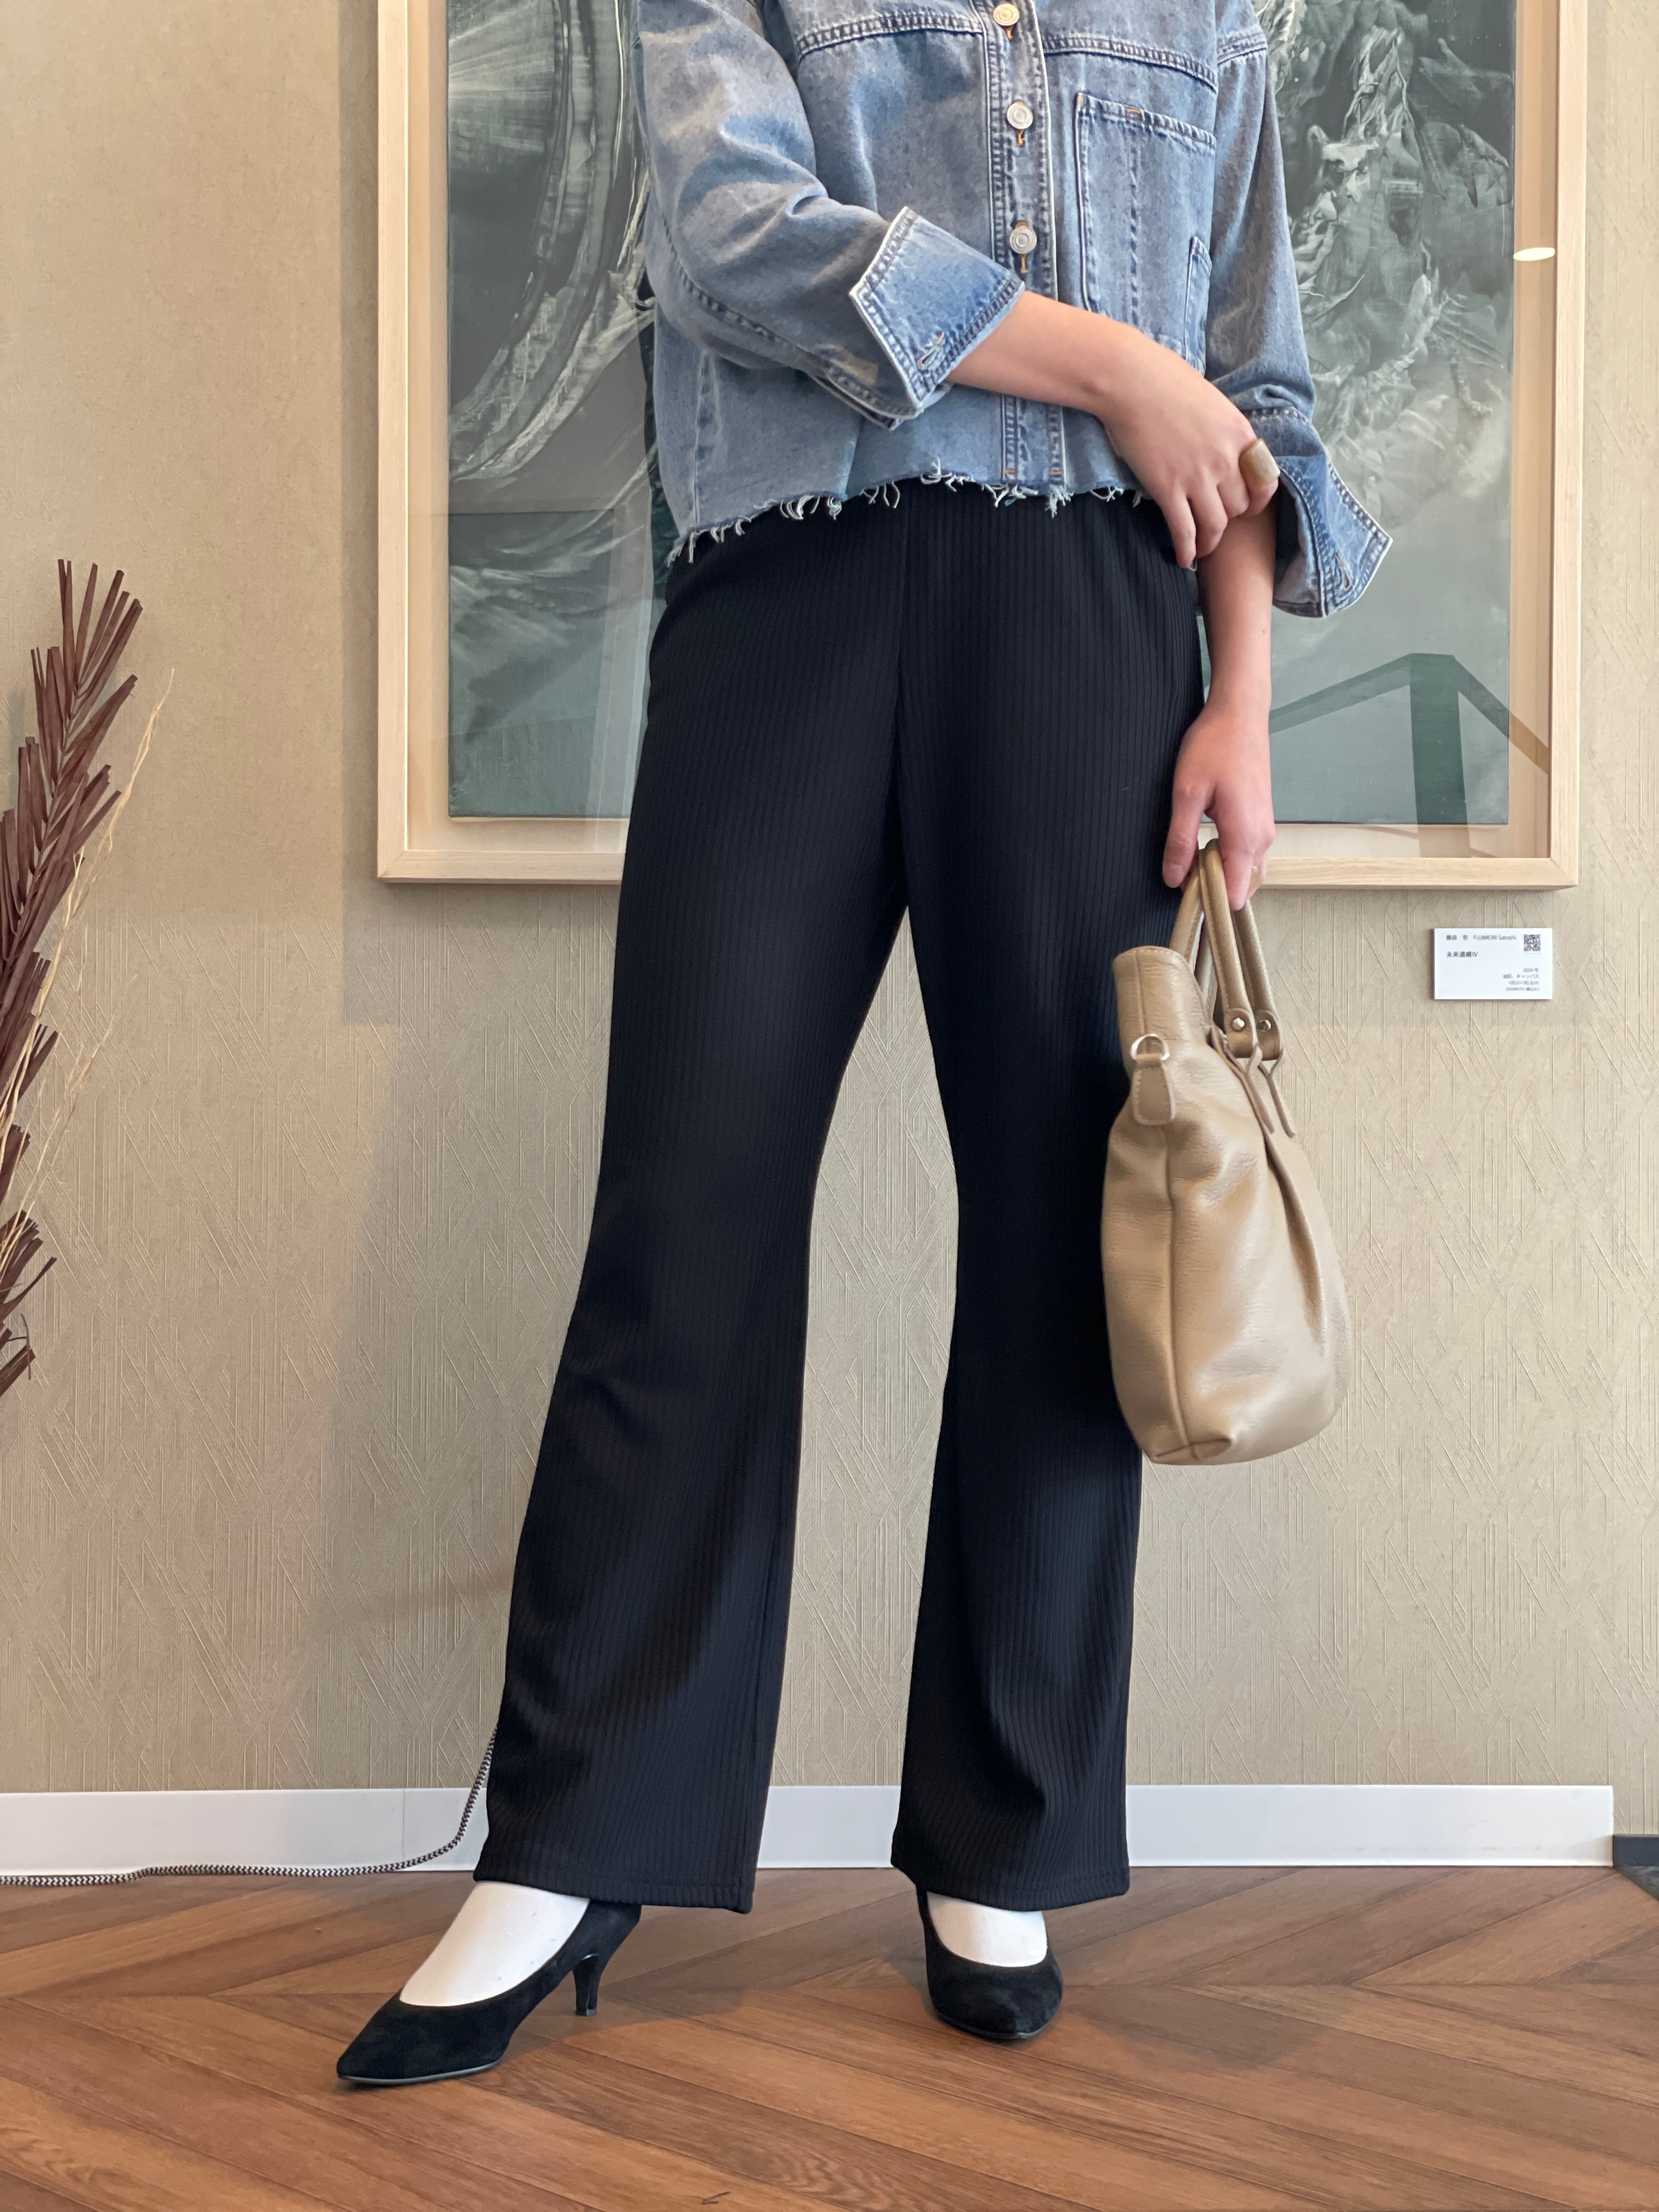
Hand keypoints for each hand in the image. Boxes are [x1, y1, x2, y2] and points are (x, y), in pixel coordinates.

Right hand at [946, 294, 1276, 568]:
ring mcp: (1197, 477)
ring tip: (1202, 549)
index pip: (1265, 480)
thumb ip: (1222, 429)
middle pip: (1238, 506)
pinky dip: (1186, 549)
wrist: (1130, 380)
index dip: (1258, 500)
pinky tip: (1183, 558)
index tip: (1247, 508)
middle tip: (1216, 524)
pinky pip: (1184, 530)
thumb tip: (1219, 446)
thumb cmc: (1164, 380)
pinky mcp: (1168, 489)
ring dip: (1210, 542)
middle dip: (1229, 519)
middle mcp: (1225, 459)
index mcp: (1239, 433)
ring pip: (1216, 525)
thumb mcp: (1210, 401)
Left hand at [1162, 694, 1274, 908]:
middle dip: (1214, 889)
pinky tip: (1205, 841)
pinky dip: (1229, 858)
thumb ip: (1180, 841)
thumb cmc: (1214, 746)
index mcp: (1245, 836)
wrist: (1240, 713)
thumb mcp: (1186, 793)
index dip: (1210, 902)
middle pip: (1243, 887)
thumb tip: (1173, 879)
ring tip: (1192, 855)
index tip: (1185, 895)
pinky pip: (1249, 854)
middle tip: (1183, 872)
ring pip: (1247, 871)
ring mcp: (1266, 828)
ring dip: (1221, 873)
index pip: (1236, 894)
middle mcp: (1262, 838)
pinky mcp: (1262, 819)